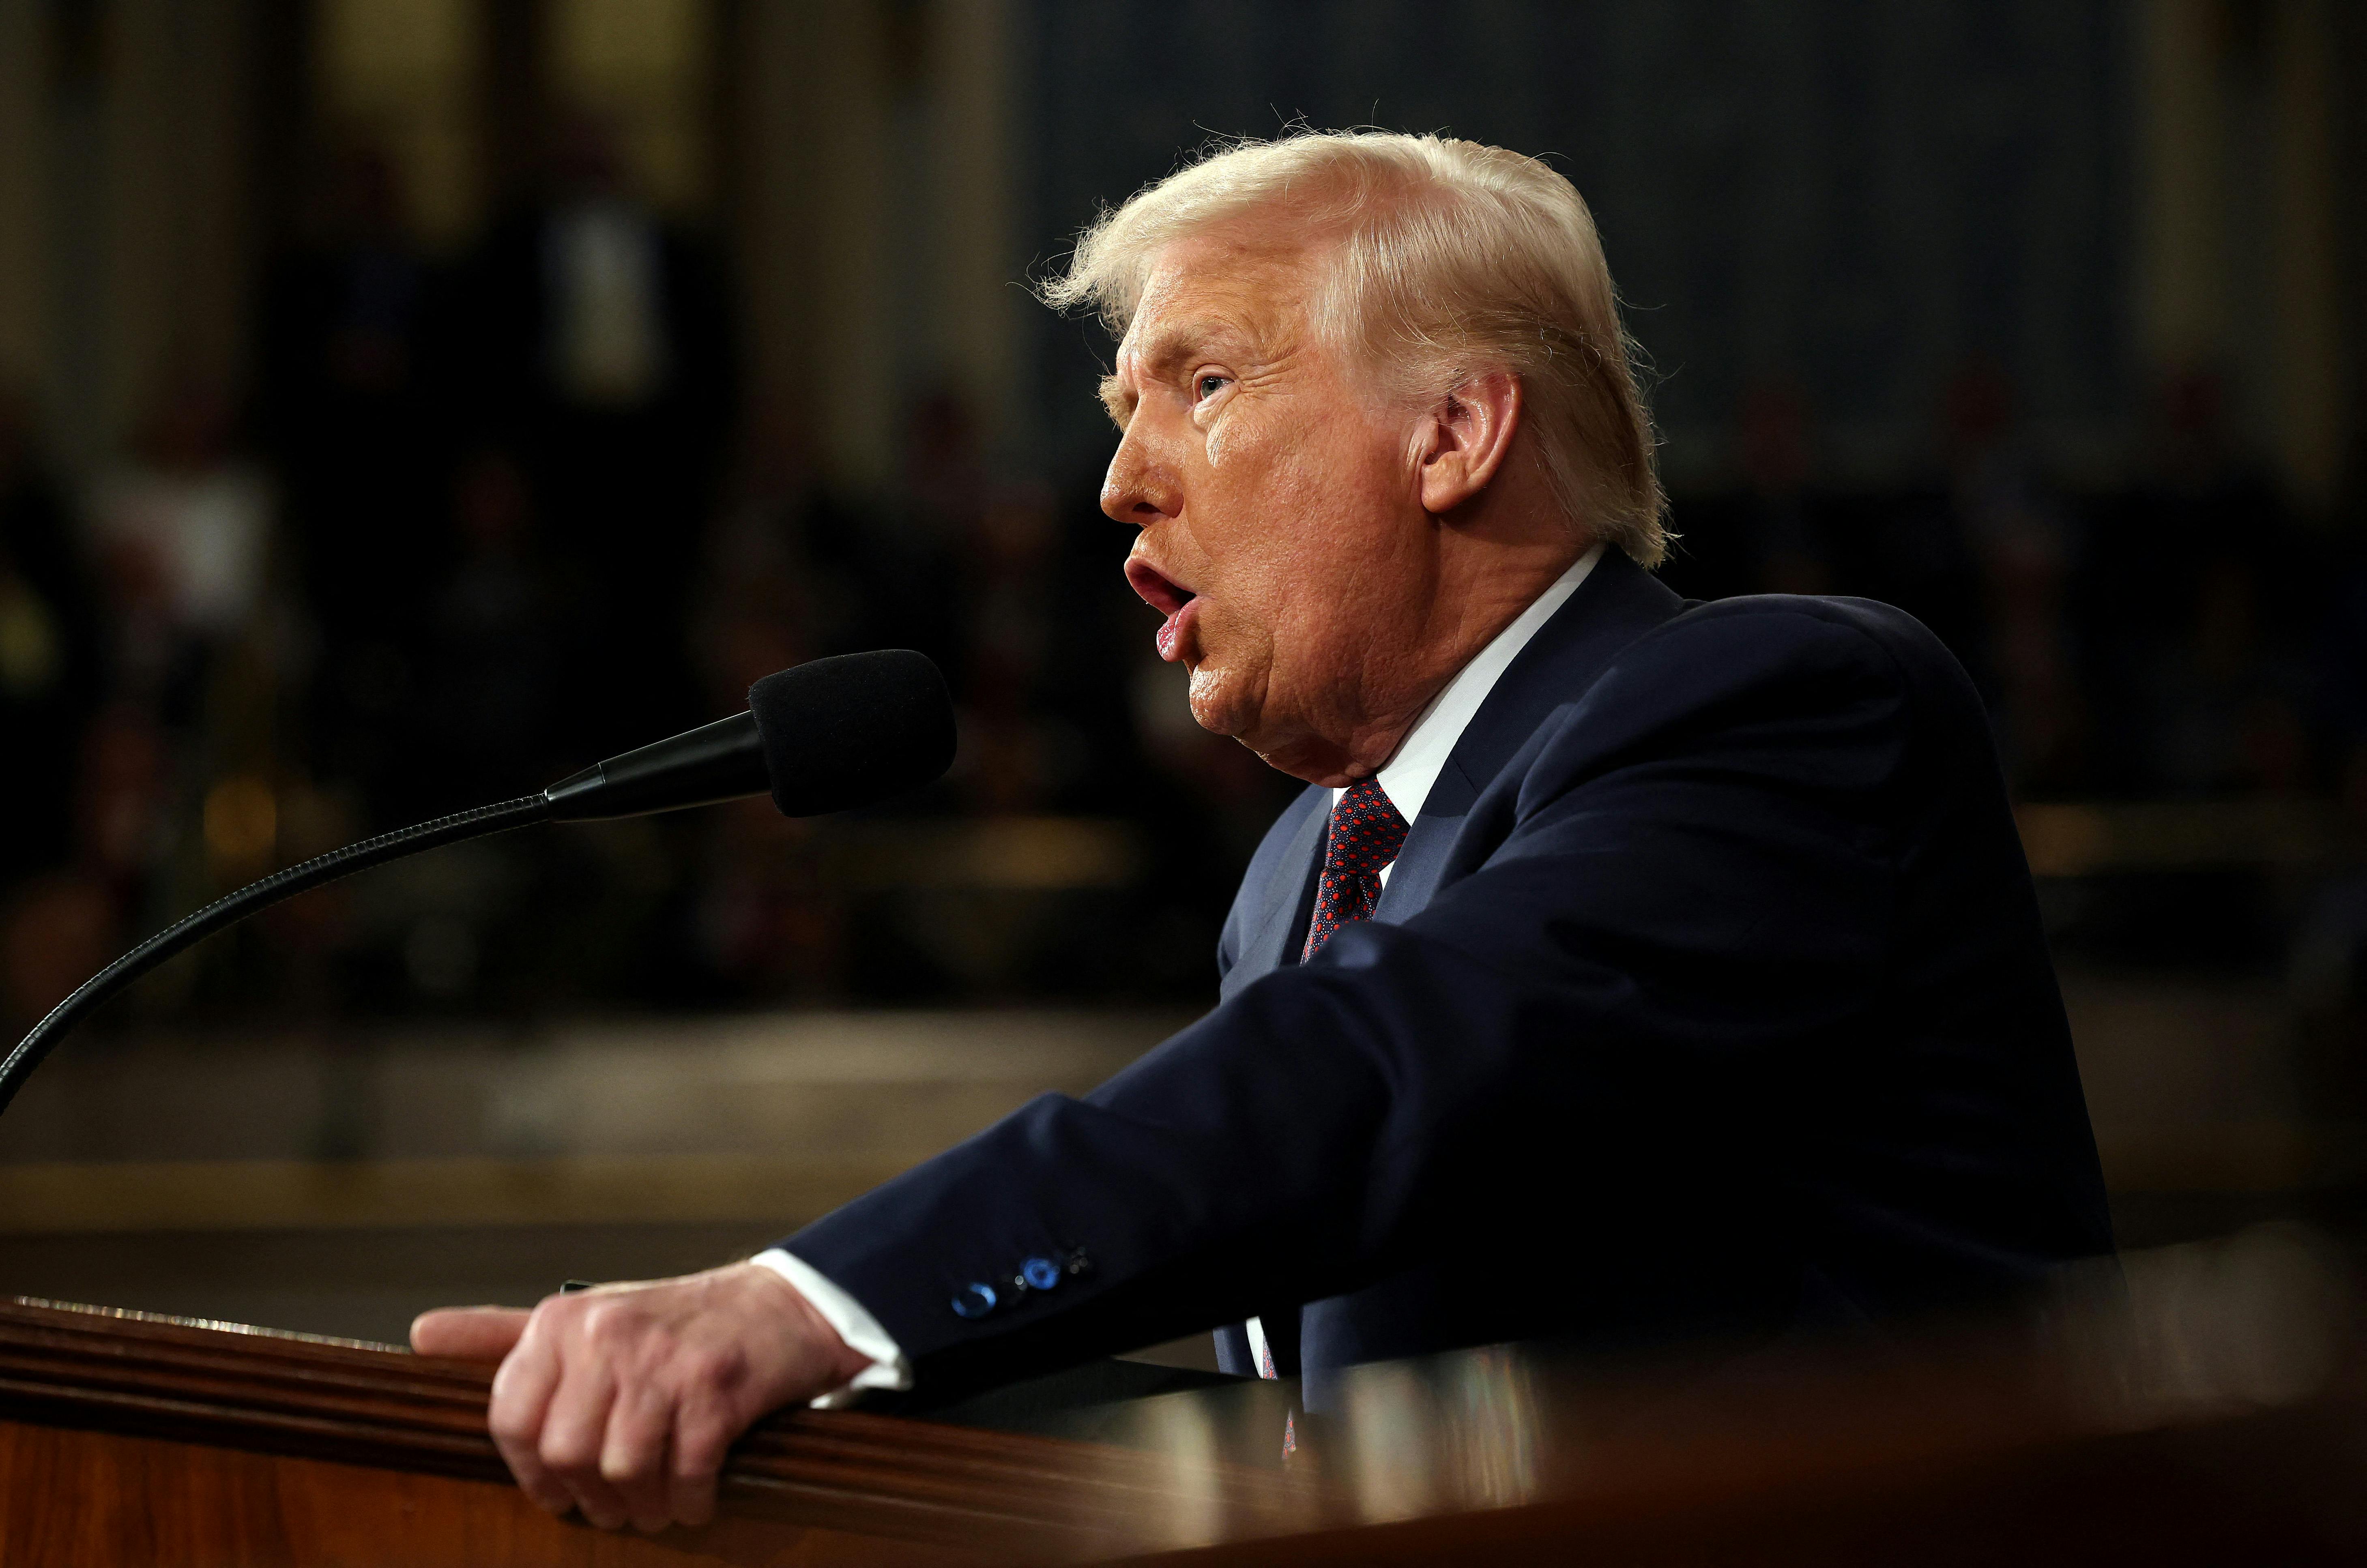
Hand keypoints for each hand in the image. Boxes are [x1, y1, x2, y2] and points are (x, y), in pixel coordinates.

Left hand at [410, 1262, 872, 1531]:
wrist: (777, 1307)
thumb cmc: (670, 1325)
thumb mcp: (583, 1320)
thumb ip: (502, 1334)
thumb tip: (420, 1335)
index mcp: (563, 1321)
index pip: (512, 1419)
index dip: (530, 1473)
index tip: (557, 1491)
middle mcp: (607, 1333)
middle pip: (567, 1453)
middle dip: (592, 1497)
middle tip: (616, 1506)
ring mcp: (665, 1359)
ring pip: (622, 1468)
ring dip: (642, 1505)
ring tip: (654, 1505)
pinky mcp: (717, 1386)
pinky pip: (685, 1471)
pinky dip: (689, 1500)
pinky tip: (695, 1497)